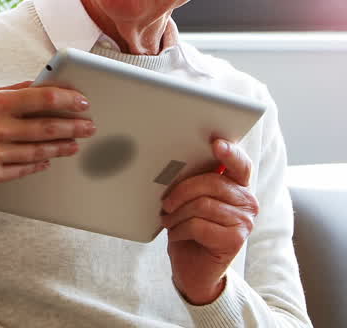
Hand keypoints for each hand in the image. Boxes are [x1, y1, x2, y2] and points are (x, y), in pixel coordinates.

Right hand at [0, 81, 93, 182]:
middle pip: (46, 128)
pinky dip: (38, 164)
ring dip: (61, 147)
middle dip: (73, 126)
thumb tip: (44, 87)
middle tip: (90, 126)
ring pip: (38, 151)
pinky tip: (48, 160)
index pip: (42, 98)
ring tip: (75, 144)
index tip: (84, 101)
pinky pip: (22, 169)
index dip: (67, 99)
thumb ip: (15, 92)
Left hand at [161, 138, 258, 304]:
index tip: (216, 143)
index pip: (239, 164)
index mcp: (237, 187)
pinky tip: (177, 234)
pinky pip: (199, 225)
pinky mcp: (236, 239)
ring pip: (202, 204)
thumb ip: (194, 182)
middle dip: (181, 191)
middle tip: (166, 203)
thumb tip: (175, 163)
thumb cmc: (189, 229)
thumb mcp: (190, 201)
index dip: (230, 153)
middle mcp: (247, 202)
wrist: (193, 268)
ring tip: (169, 220)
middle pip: (211, 182)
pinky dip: (180, 229)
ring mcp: (245, 221)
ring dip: (177, 214)